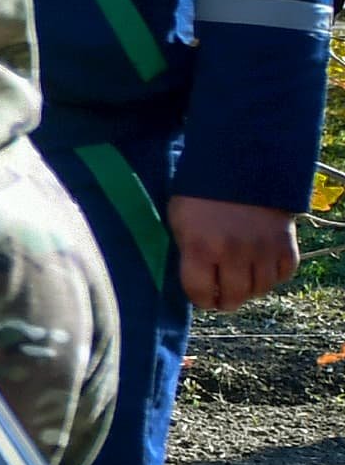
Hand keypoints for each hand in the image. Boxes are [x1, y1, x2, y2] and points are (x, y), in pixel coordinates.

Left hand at [166, 194, 300, 311]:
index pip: (200, 292)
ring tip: (242, 281)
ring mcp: (262, 249)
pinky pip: (284, 274)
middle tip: (223, 296)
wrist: (241, 163)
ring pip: (260, 289)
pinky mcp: (286, 243)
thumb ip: (185, 252)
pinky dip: (274, 276)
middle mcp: (234, 253)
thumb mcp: (179, 220)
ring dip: (250, 290)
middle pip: (233, 296)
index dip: (200, 299)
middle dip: (225, 300)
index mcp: (201, 247)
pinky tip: (262, 268)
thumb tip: (193, 281)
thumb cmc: (201, 194)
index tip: (202, 297)